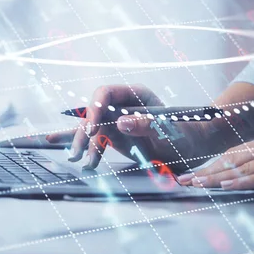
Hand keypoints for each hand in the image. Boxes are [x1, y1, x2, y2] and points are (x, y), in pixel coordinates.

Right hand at [46, 84, 210, 171]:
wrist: (195, 148)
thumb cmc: (186, 134)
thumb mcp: (169, 130)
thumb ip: (146, 124)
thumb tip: (120, 122)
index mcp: (135, 95)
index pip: (105, 95)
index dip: (95, 110)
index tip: (94, 131)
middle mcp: (122, 106)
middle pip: (94, 113)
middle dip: (85, 132)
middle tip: (80, 152)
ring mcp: (117, 121)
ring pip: (91, 128)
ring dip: (82, 143)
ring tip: (77, 159)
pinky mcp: (115, 137)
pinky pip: (94, 138)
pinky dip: (80, 143)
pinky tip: (58, 143)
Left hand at [178, 129, 253, 189]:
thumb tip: (240, 166)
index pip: (233, 153)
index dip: (211, 164)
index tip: (193, 173)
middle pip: (232, 159)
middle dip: (206, 171)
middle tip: (185, 180)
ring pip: (242, 168)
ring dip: (217, 177)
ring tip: (197, 184)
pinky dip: (242, 181)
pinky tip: (226, 185)